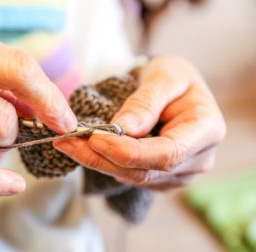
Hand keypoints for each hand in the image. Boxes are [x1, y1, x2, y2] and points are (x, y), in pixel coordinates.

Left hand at [54, 55, 225, 189]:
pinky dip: (105, 163)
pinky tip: (86, 149)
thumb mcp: (163, 75)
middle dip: (103, 158)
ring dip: (98, 161)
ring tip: (69, 142)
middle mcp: (199, 158)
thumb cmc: (172, 76)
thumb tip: (123, 129)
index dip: (128, 151)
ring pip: (134, 177)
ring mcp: (181, 172)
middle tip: (67, 141)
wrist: (173, 88)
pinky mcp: (162, 177)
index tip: (94, 138)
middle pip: (146, 170)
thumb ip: (145, 102)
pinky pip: (131, 177)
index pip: (167, 153)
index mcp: (206, 130)